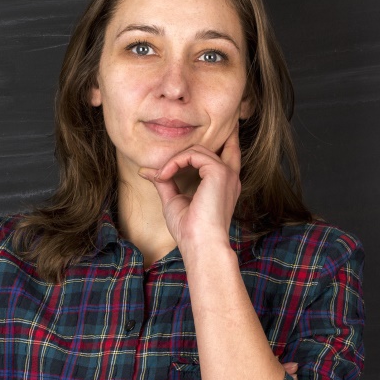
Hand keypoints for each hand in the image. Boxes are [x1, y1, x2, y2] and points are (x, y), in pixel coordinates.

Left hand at [138, 122, 241, 248]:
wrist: (200, 245)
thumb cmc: (190, 230)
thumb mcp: (174, 201)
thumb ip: (166, 183)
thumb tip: (149, 171)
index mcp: (225, 184)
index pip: (229, 153)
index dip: (224, 140)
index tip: (207, 134)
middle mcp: (230, 176)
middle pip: (215, 145)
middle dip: (199, 140)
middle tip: (175, 148)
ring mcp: (226, 173)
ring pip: (197, 150)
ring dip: (174, 160)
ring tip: (161, 176)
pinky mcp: (219, 172)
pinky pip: (192, 155)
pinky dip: (174, 162)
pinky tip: (164, 175)